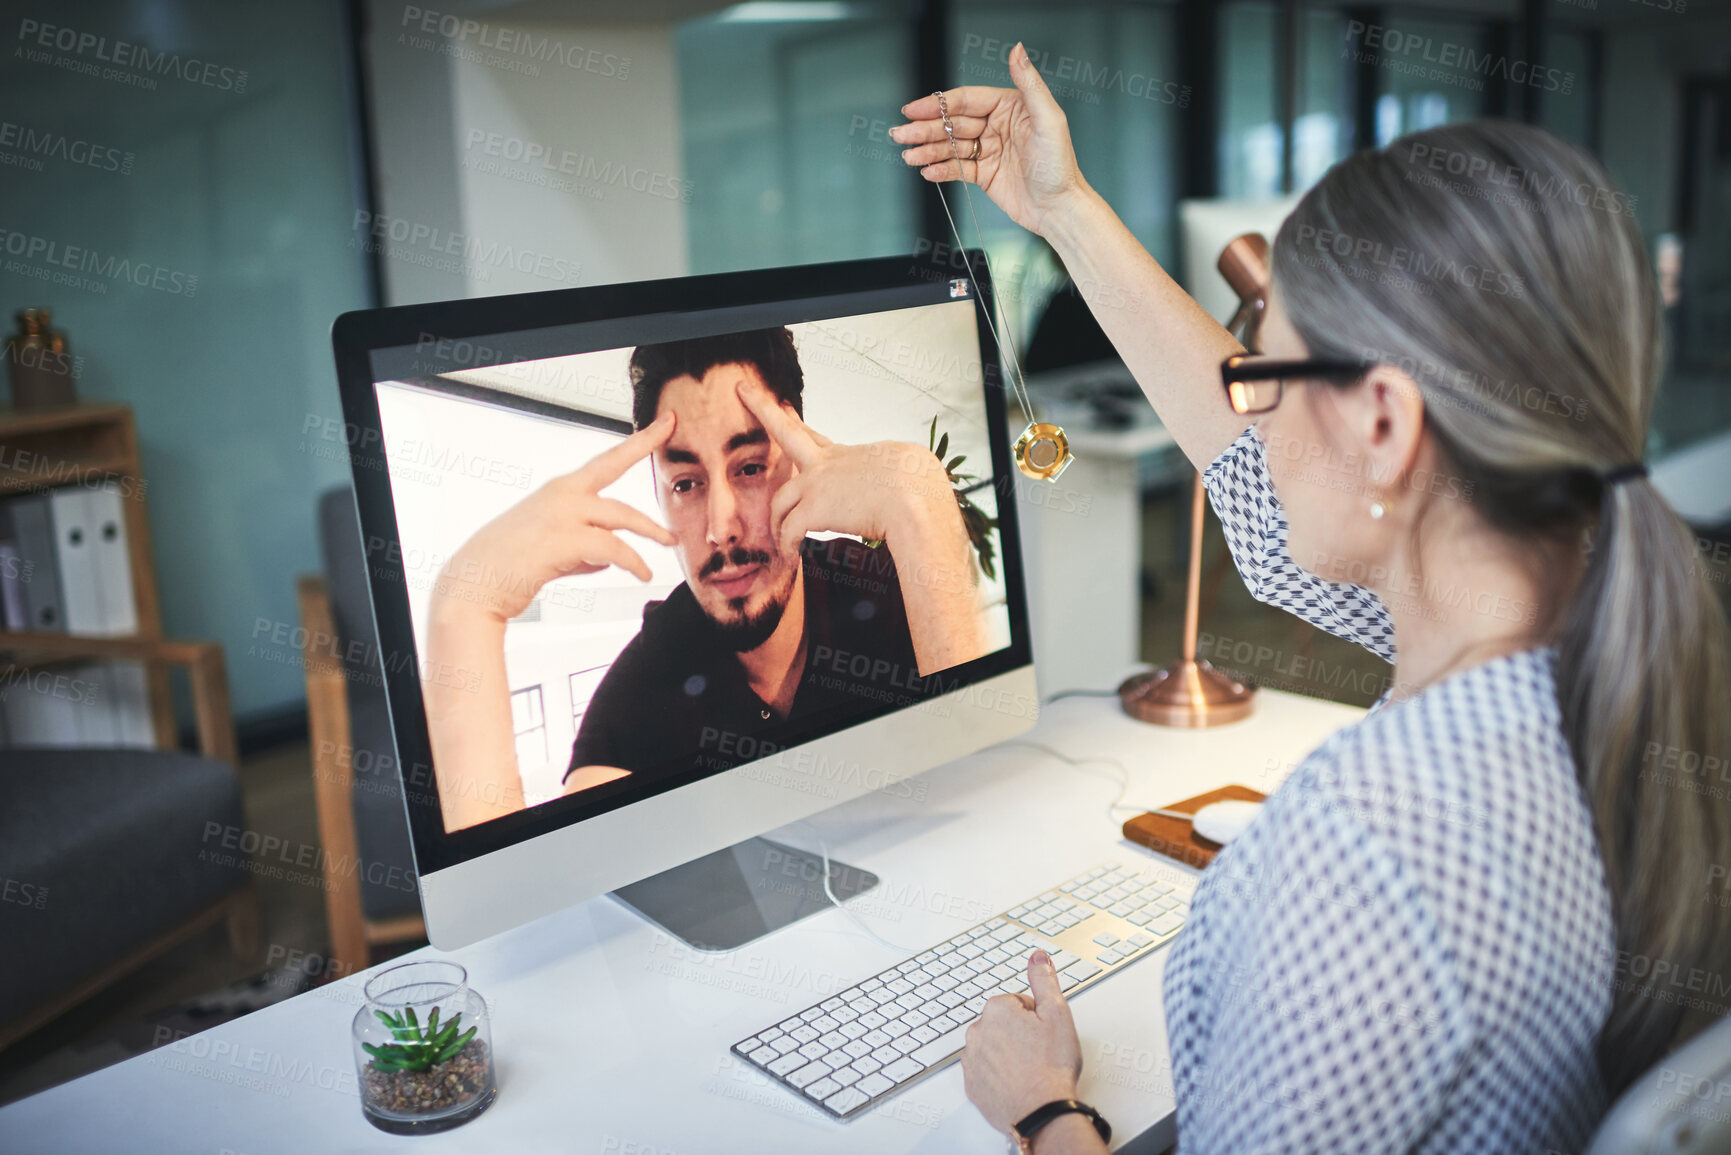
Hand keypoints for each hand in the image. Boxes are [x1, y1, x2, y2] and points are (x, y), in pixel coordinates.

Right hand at [433, 412, 677, 622]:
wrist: (474, 585)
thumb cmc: (507, 567)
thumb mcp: (550, 547)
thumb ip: (582, 545)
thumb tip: (609, 559)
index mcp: (559, 491)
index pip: (605, 461)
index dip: (638, 441)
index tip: (663, 424)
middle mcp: (561, 494)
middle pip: (614, 470)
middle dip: (645, 448)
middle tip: (672, 434)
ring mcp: (562, 515)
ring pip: (622, 516)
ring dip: (650, 531)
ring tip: (668, 543)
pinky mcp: (563, 541)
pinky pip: (614, 549)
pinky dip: (634, 562)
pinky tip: (643, 573)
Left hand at [735, 378, 956, 560]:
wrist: (916, 499)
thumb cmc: (921, 490)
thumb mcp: (907, 472)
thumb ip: (891, 478)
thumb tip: (905, 490)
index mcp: (849, 456)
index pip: (815, 437)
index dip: (797, 421)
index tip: (785, 406)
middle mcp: (828, 463)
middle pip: (786, 431)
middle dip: (762, 407)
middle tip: (743, 391)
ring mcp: (818, 483)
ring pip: (780, 501)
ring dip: (777, 524)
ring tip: (780, 542)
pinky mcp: (813, 508)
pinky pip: (789, 530)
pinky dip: (788, 546)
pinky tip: (791, 556)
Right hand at [893, 41, 1088, 236]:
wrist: (1060, 208)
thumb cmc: (1060, 166)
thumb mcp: (1048, 119)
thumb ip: (1029, 83)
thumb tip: (1018, 51)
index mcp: (1010, 107)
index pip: (966, 101)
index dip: (938, 104)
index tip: (915, 109)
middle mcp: (997, 125)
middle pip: (952, 123)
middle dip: (925, 129)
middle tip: (902, 134)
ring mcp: (989, 150)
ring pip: (950, 146)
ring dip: (927, 150)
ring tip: (909, 155)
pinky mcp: (984, 174)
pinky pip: (957, 168)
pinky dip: (940, 169)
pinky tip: (927, 170)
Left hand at [962, 950, 1083, 1133]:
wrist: (1042, 1113)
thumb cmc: (1052, 1067)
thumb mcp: (1057, 1013)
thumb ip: (1044, 980)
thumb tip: (1037, 957)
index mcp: (997, 1010)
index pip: (1017, 1004)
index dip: (1036, 1018)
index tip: (1044, 1034)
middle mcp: (977, 1032)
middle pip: (1002, 1025)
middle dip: (1019, 1034)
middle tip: (1040, 1052)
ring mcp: (972, 1060)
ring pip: (993, 1048)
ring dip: (1007, 1054)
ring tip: (1030, 1069)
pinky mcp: (972, 1085)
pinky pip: (985, 1073)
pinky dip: (998, 1076)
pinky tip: (1017, 1083)